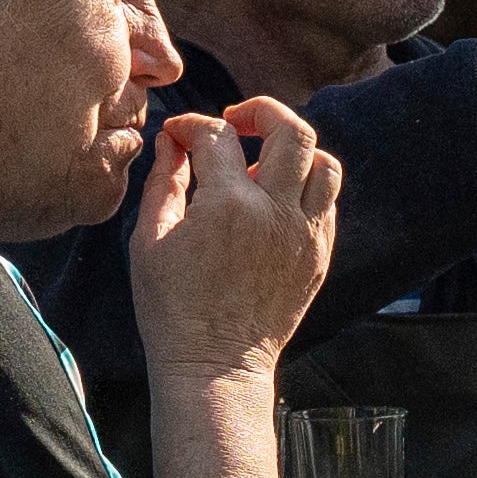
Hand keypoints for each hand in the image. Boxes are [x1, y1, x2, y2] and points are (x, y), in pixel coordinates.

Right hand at [121, 89, 339, 379]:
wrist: (216, 366)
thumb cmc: (172, 309)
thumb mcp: (149, 242)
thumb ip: (163, 182)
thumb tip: (170, 142)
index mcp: (228, 206)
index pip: (217, 136)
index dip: (191, 125)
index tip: (177, 134)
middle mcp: (276, 214)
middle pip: (291, 130)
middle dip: (261, 111)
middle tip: (236, 120)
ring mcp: (305, 236)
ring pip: (325, 164)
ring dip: (295, 151)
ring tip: (263, 162)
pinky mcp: (319, 256)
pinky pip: (327, 203)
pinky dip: (305, 187)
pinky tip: (275, 199)